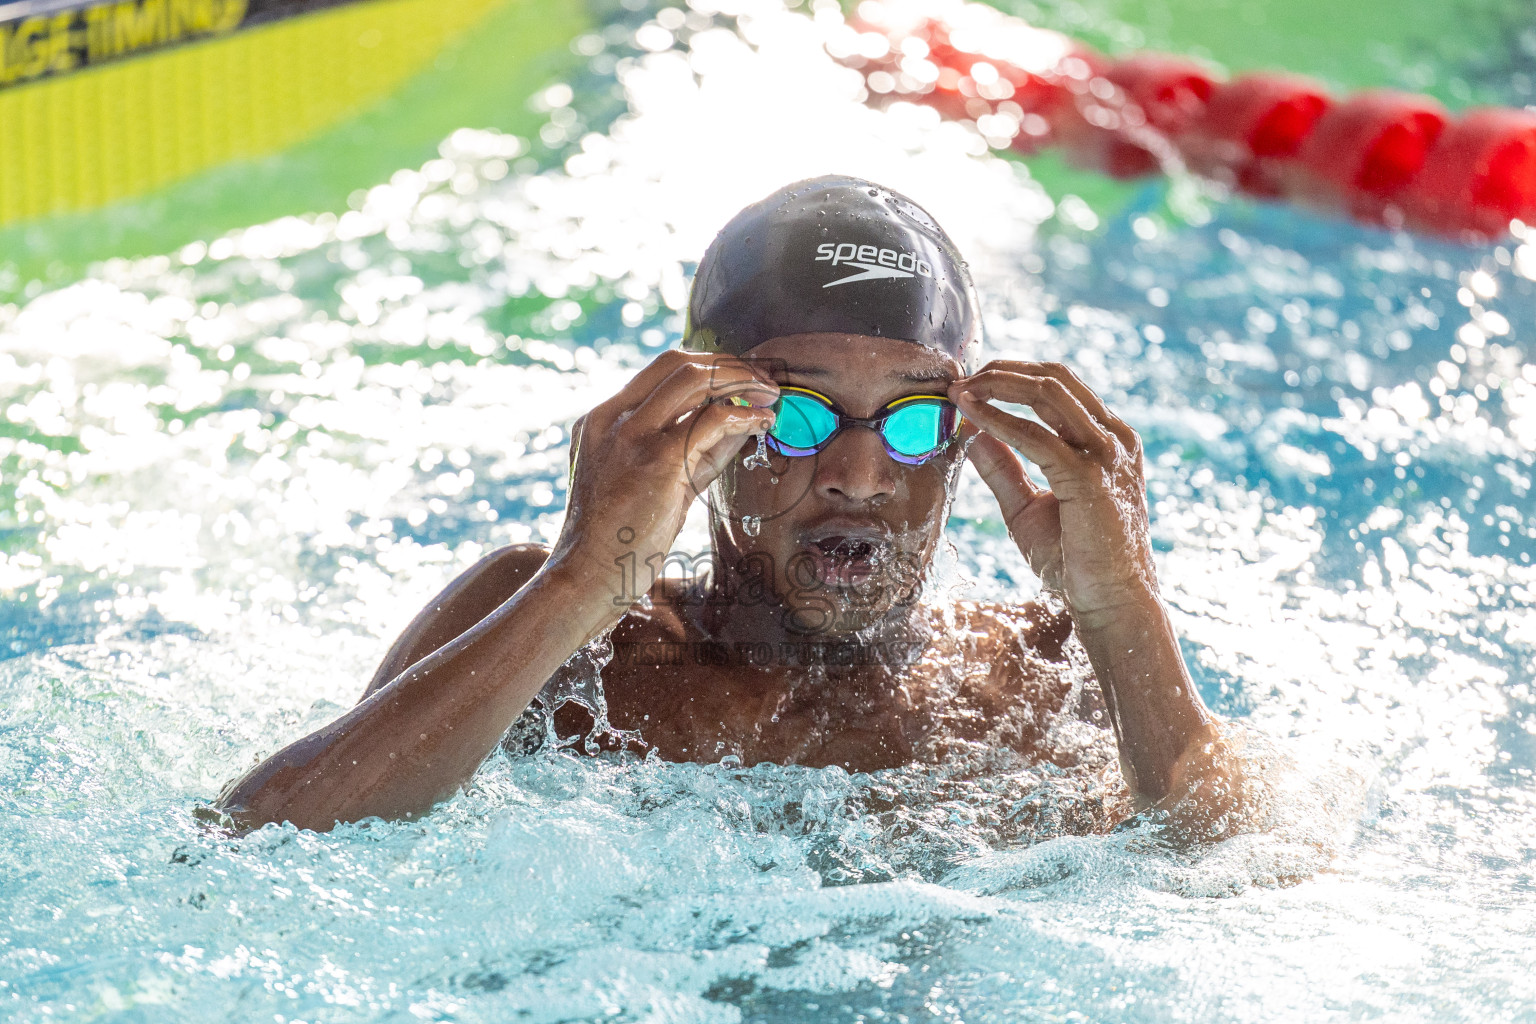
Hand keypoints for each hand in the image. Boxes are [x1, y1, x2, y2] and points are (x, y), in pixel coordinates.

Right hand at [552, 351, 777, 593]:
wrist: (586, 579)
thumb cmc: (620, 542)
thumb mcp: (655, 483)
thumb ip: (693, 451)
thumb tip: (741, 423)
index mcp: (601, 419)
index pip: (660, 371)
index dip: (707, 367)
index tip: (741, 379)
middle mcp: (610, 417)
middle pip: (677, 363)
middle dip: (729, 365)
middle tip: (763, 382)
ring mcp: (629, 435)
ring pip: (694, 378)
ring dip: (740, 381)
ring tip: (769, 398)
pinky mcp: (655, 460)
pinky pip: (710, 419)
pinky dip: (743, 415)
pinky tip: (762, 424)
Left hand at [949, 361, 1155, 627]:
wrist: (1111, 602)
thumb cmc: (1076, 560)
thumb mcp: (1028, 506)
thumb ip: (1003, 468)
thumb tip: (970, 434)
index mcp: (1108, 439)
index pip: (1060, 386)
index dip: (1012, 375)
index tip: (970, 383)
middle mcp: (1114, 438)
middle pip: (1055, 378)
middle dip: (1001, 371)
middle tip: (960, 379)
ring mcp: (1106, 454)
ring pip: (1048, 393)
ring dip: (997, 385)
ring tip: (961, 390)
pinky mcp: (1089, 477)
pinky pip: (1036, 436)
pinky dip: (999, 420)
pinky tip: (971, 417)